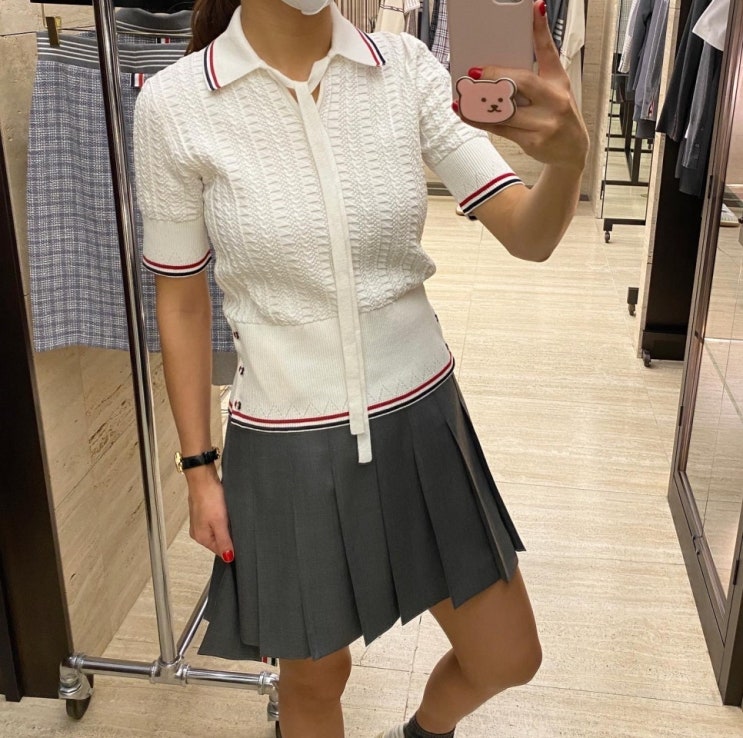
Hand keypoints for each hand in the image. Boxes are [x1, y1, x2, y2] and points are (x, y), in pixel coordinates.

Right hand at [186, 470, 234, 562]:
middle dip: (229, 537)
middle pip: (218, 542)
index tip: (241, 542)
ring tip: (231, 519)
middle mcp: (198, 532)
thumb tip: (228, 558)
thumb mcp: (220, 522)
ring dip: (226, 527)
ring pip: (217, 531)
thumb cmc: (209, 497)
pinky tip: (226, 513)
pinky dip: (222, 520)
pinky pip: (215, 522)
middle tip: (238, 528)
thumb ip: (224, 541)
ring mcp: (201, 522)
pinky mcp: (204, 513)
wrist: (203, 478)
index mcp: (201, 537)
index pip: (219, 551)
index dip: (231, 548)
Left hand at [454, 0, 588, 171]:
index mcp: (558, 81)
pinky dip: (480, 120)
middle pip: (522, 81)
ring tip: (463, 95)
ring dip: (480, 102)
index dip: (541, 29)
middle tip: (474, 72)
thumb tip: (496, 73)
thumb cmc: (557, 116)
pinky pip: (500, 128)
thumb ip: (531, 80)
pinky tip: (466, 113)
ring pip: (506, 109)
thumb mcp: (554, 92)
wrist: (572, 151)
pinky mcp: (533, 140)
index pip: (549, 51)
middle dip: (495, 76)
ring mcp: (545, 122)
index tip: (535, 7)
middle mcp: (554, 99)